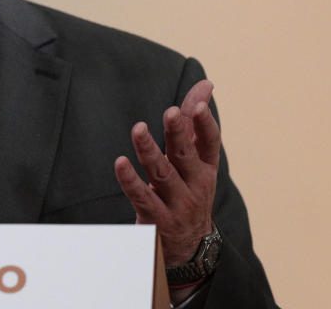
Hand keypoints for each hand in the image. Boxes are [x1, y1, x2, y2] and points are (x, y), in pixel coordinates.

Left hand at [114, 80, 219, 267]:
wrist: (189, 246)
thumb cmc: (190, 189)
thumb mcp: (197, 159)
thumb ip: (193, 123)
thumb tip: (205, 85)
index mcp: (206, 167)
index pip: (210, 142)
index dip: (205, 124)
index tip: (197, 105)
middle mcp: (196, 184)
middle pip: (185, 155)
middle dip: (177, 133)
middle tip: (170, 112)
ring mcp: (178, 203)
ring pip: (162, 174)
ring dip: (149, 150)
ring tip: (138, 129)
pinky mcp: (157, 218)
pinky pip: (141, 197)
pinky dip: (130, 180)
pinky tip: (120, 163)